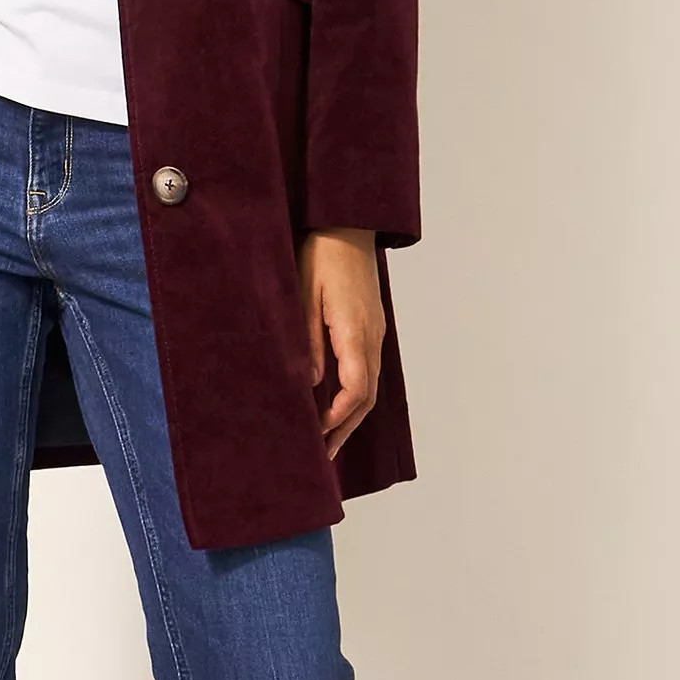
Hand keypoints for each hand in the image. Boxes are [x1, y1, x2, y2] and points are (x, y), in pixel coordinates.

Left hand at [298, 227, 384, 459]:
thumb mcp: (304, 295)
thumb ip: (307, 340)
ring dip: (351, 415)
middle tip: (323, 455)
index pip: (355, 389)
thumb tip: (308, 383)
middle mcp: (372, 337)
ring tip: (329, 440)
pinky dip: (354, 395)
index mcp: (355, 331)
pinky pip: (367, 370)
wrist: (348, 224)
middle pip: (367, 396)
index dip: (337, 418)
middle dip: (345, 428)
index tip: (317, 434)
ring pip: (369, 386)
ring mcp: (375, 333)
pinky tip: (337, 404)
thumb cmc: (321, 255)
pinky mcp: (370, 327)